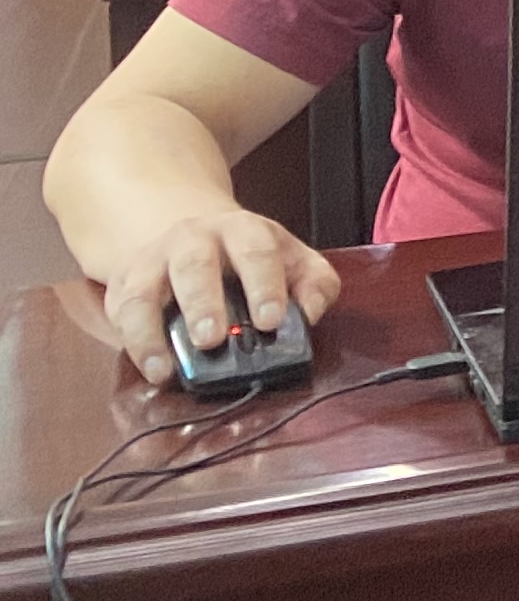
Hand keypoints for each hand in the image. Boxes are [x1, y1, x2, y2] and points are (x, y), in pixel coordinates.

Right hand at [99, 209, 341, 387]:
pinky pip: (122, 314)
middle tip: (213, 339)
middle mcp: (194, 239)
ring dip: (153, 330)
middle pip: (195, 266)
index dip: (264, 286)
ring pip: (146, 291)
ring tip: (168, 365)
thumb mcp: (292, 260)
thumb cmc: (249, 257)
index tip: (270, 321)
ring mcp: (153, 261)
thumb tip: (311, 314)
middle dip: (203, 303)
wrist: (191, 234)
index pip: (256, 252)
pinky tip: (153, 370)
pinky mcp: (124, 286)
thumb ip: (314, 284)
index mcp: (243, 231)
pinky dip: (134, 344)